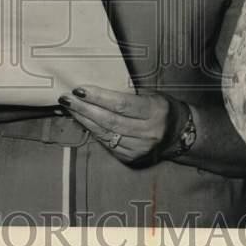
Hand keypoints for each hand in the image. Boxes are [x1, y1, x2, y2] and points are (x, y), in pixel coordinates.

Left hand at [58, 85, 184, 164]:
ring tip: (69, 108)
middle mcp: (148, 132)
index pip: (121, 105)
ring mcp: (140, 148)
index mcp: (154, 112)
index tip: (79, 89)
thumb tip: (96, 87)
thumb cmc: (161, 107)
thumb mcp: (151, 94)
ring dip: (84, 120)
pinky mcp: (131, 158)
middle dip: (84, 109)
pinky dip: (93, 131)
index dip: (98, 97)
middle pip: (109, 121)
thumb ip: (128, 93)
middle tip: (66, 98)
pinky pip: (107, 144)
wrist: (179, 134)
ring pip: (105, 134)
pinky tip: (83, 121)